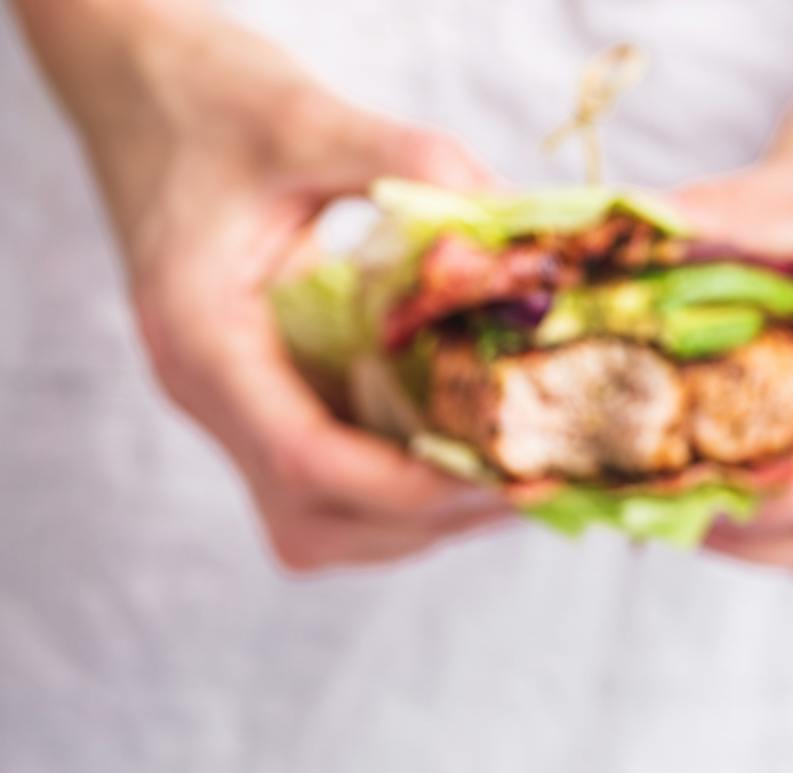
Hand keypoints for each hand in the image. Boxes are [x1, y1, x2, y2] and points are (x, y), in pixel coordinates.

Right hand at [59, 6, 508, 569]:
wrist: (144, 101)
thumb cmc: (208, 105)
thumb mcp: (301, 116)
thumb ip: (401, 160)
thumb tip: (510, 216)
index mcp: (200, 339)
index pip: (300, 458)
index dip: (403, 484)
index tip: (495, 471)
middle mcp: (208, 399)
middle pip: (314, 519)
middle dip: (422, 516)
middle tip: (523, 482)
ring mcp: (233, 417)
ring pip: (323, 528)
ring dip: (416, 520)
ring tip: (508, 478)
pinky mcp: (265, 415)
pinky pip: (333, 495)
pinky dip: (401, 497)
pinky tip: (466, 451)